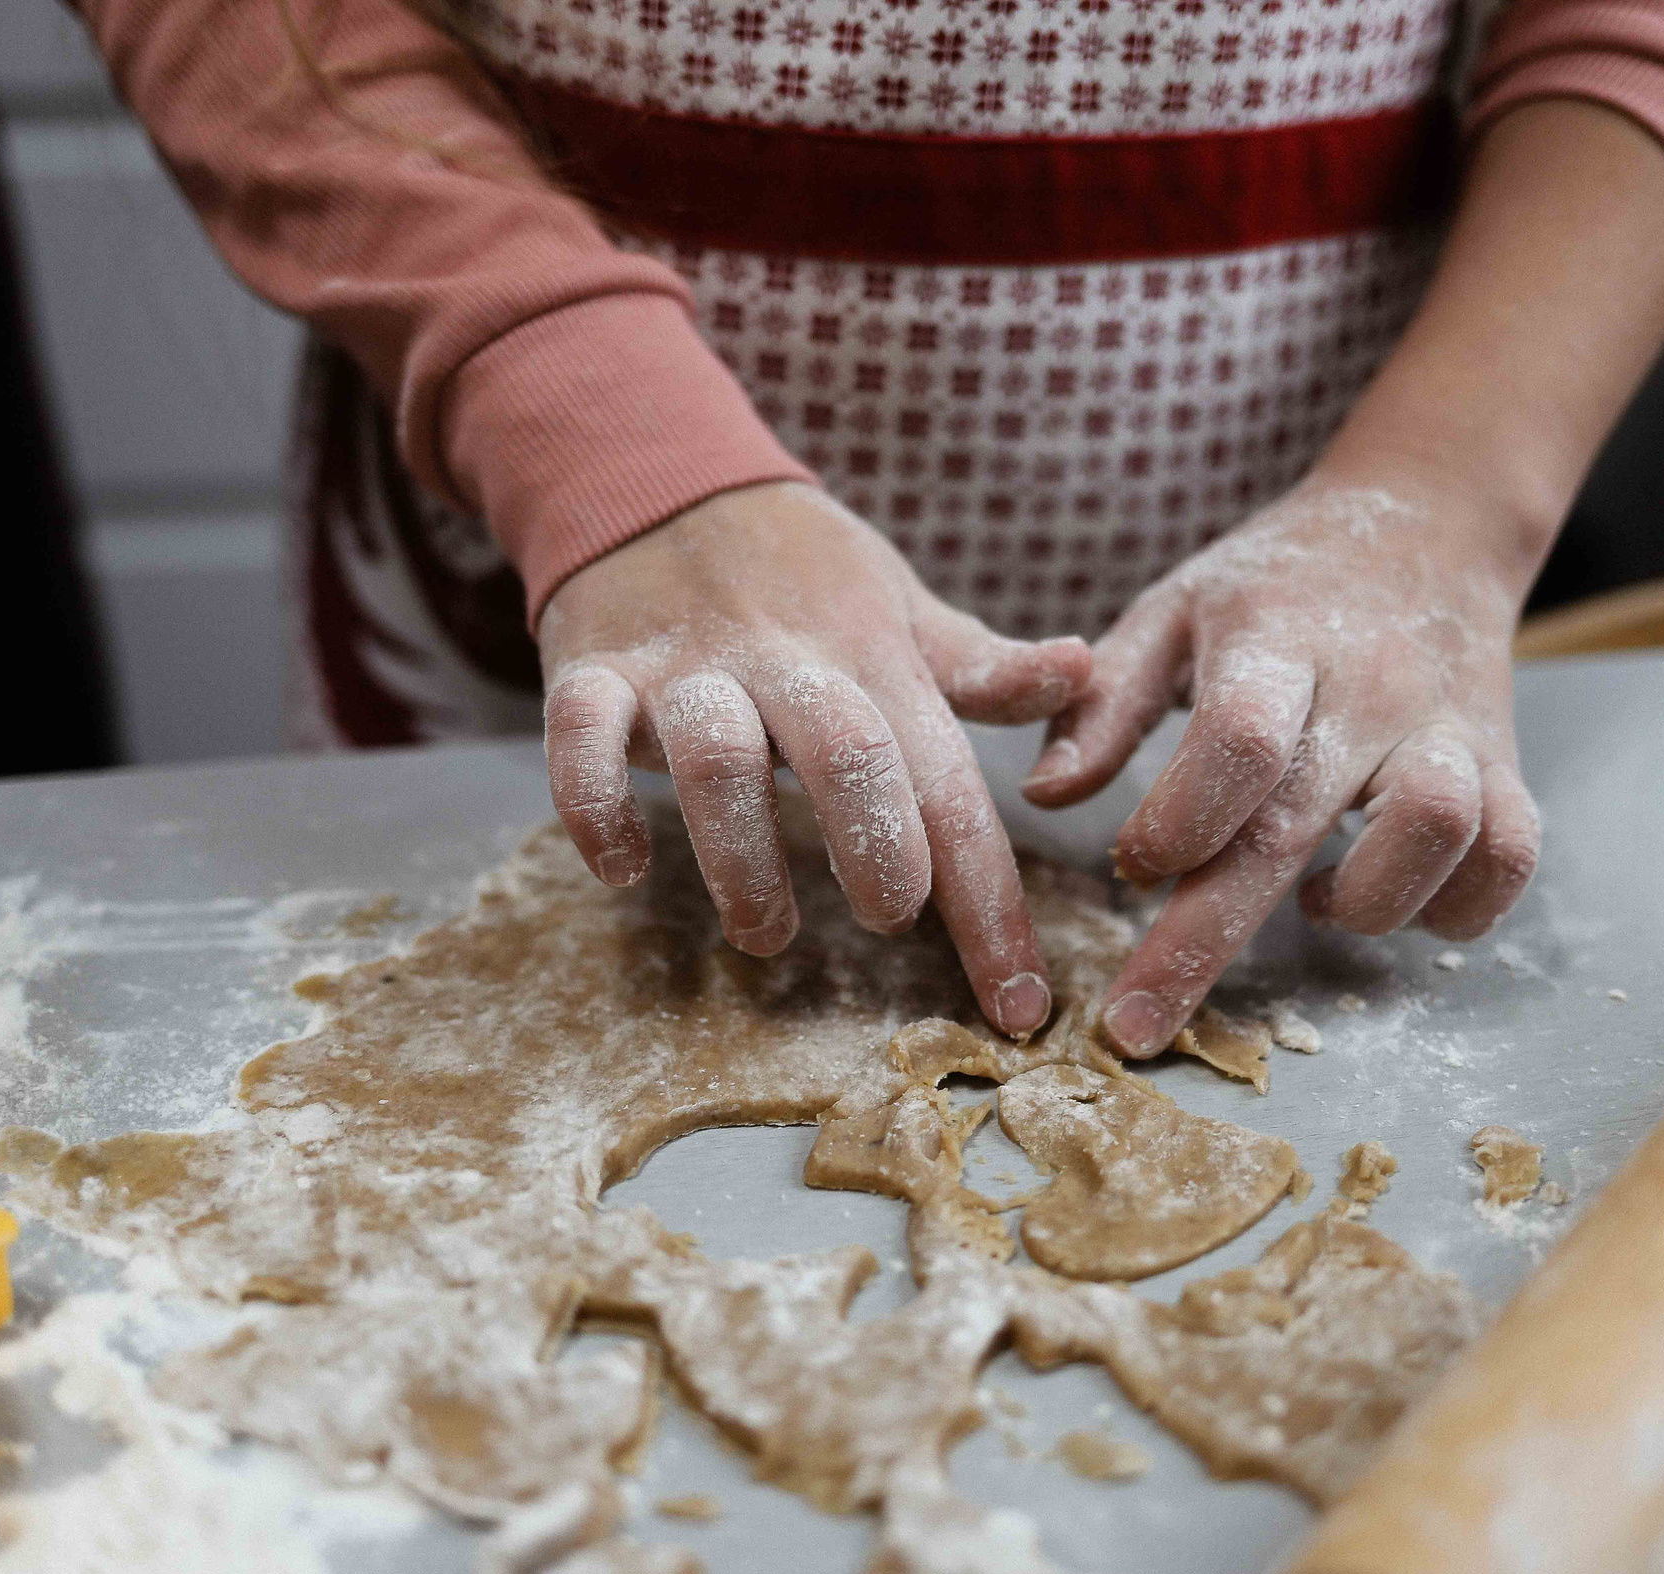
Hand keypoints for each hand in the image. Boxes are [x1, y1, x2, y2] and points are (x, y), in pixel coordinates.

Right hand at [536, 480, 1091, 1036]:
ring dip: (742, 860)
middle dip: (878, 850)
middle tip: (887, 918)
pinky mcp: (592, 668)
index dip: (990, 902)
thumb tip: (1083, 672)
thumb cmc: (802, 570)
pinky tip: (623, 869)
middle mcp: (786, 663)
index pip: (950, 786)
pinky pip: (580, 737)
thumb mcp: (900, 606)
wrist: (658, 476)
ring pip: (717, 758)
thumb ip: (981, 665)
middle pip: (848, 754)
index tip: (1017, 1006)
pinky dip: (595, 806)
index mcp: (875, 659)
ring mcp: (685, 666)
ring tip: (765, 935)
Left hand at [1021, 472, 1539, 1057]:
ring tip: (1310, 902)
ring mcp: (1451, 727)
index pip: (1238, 739)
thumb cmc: (1277, 583)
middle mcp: (1374, 687)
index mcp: (1279, 642)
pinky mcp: (1505, 764)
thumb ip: (1105, 702)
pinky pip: (1508, 858)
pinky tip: (1391, 899)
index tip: (1132, 868)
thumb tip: (1045, 796)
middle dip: (1207, 940)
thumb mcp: (1173, 611)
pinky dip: (1455, 907)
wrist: (1430, 520)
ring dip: (1364, 904)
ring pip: (1438, 833)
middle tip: (1138, 1025)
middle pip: (1299, 821)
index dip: (1180, 819)